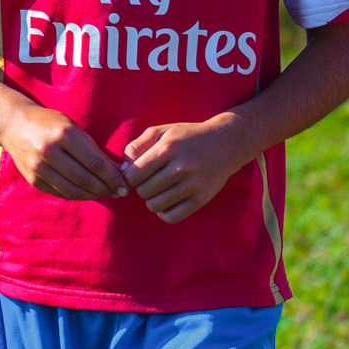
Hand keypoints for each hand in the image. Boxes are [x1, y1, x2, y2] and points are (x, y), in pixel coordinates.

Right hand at [0, 102, 127, 201]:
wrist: (14, 125)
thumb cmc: (50, 123)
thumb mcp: (74, 129)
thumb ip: (94, 151)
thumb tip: (118, 172)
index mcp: (63, 135)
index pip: (95, 163)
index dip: (112, 178)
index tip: (125, 186)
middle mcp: (49, 151)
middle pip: (85, 179)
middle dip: (106, 189)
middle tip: (118, 193)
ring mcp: (38, 167)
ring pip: (73, 190)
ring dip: (93, 195)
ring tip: (105, 194)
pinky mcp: (32, 179)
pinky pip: (60, 193)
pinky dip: (76, 195)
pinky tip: (87, 193)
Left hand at [120, 117, 251, 222]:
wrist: (226, 143)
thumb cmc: (188, 137)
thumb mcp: (161, 131)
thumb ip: (137, 146)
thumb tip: (123, 169)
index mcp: (168, 149)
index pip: (133, 175)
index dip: (127, 178)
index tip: (133, 176)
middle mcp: (181, 168)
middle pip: (143, 191)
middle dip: (141, 188)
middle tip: (148, 182)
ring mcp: (193, 185)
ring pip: (155, 205)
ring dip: (151, 200)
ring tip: (158, 191)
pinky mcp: (202, 199)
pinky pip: (172, 216)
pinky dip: (164, 212)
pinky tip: (166, 202)